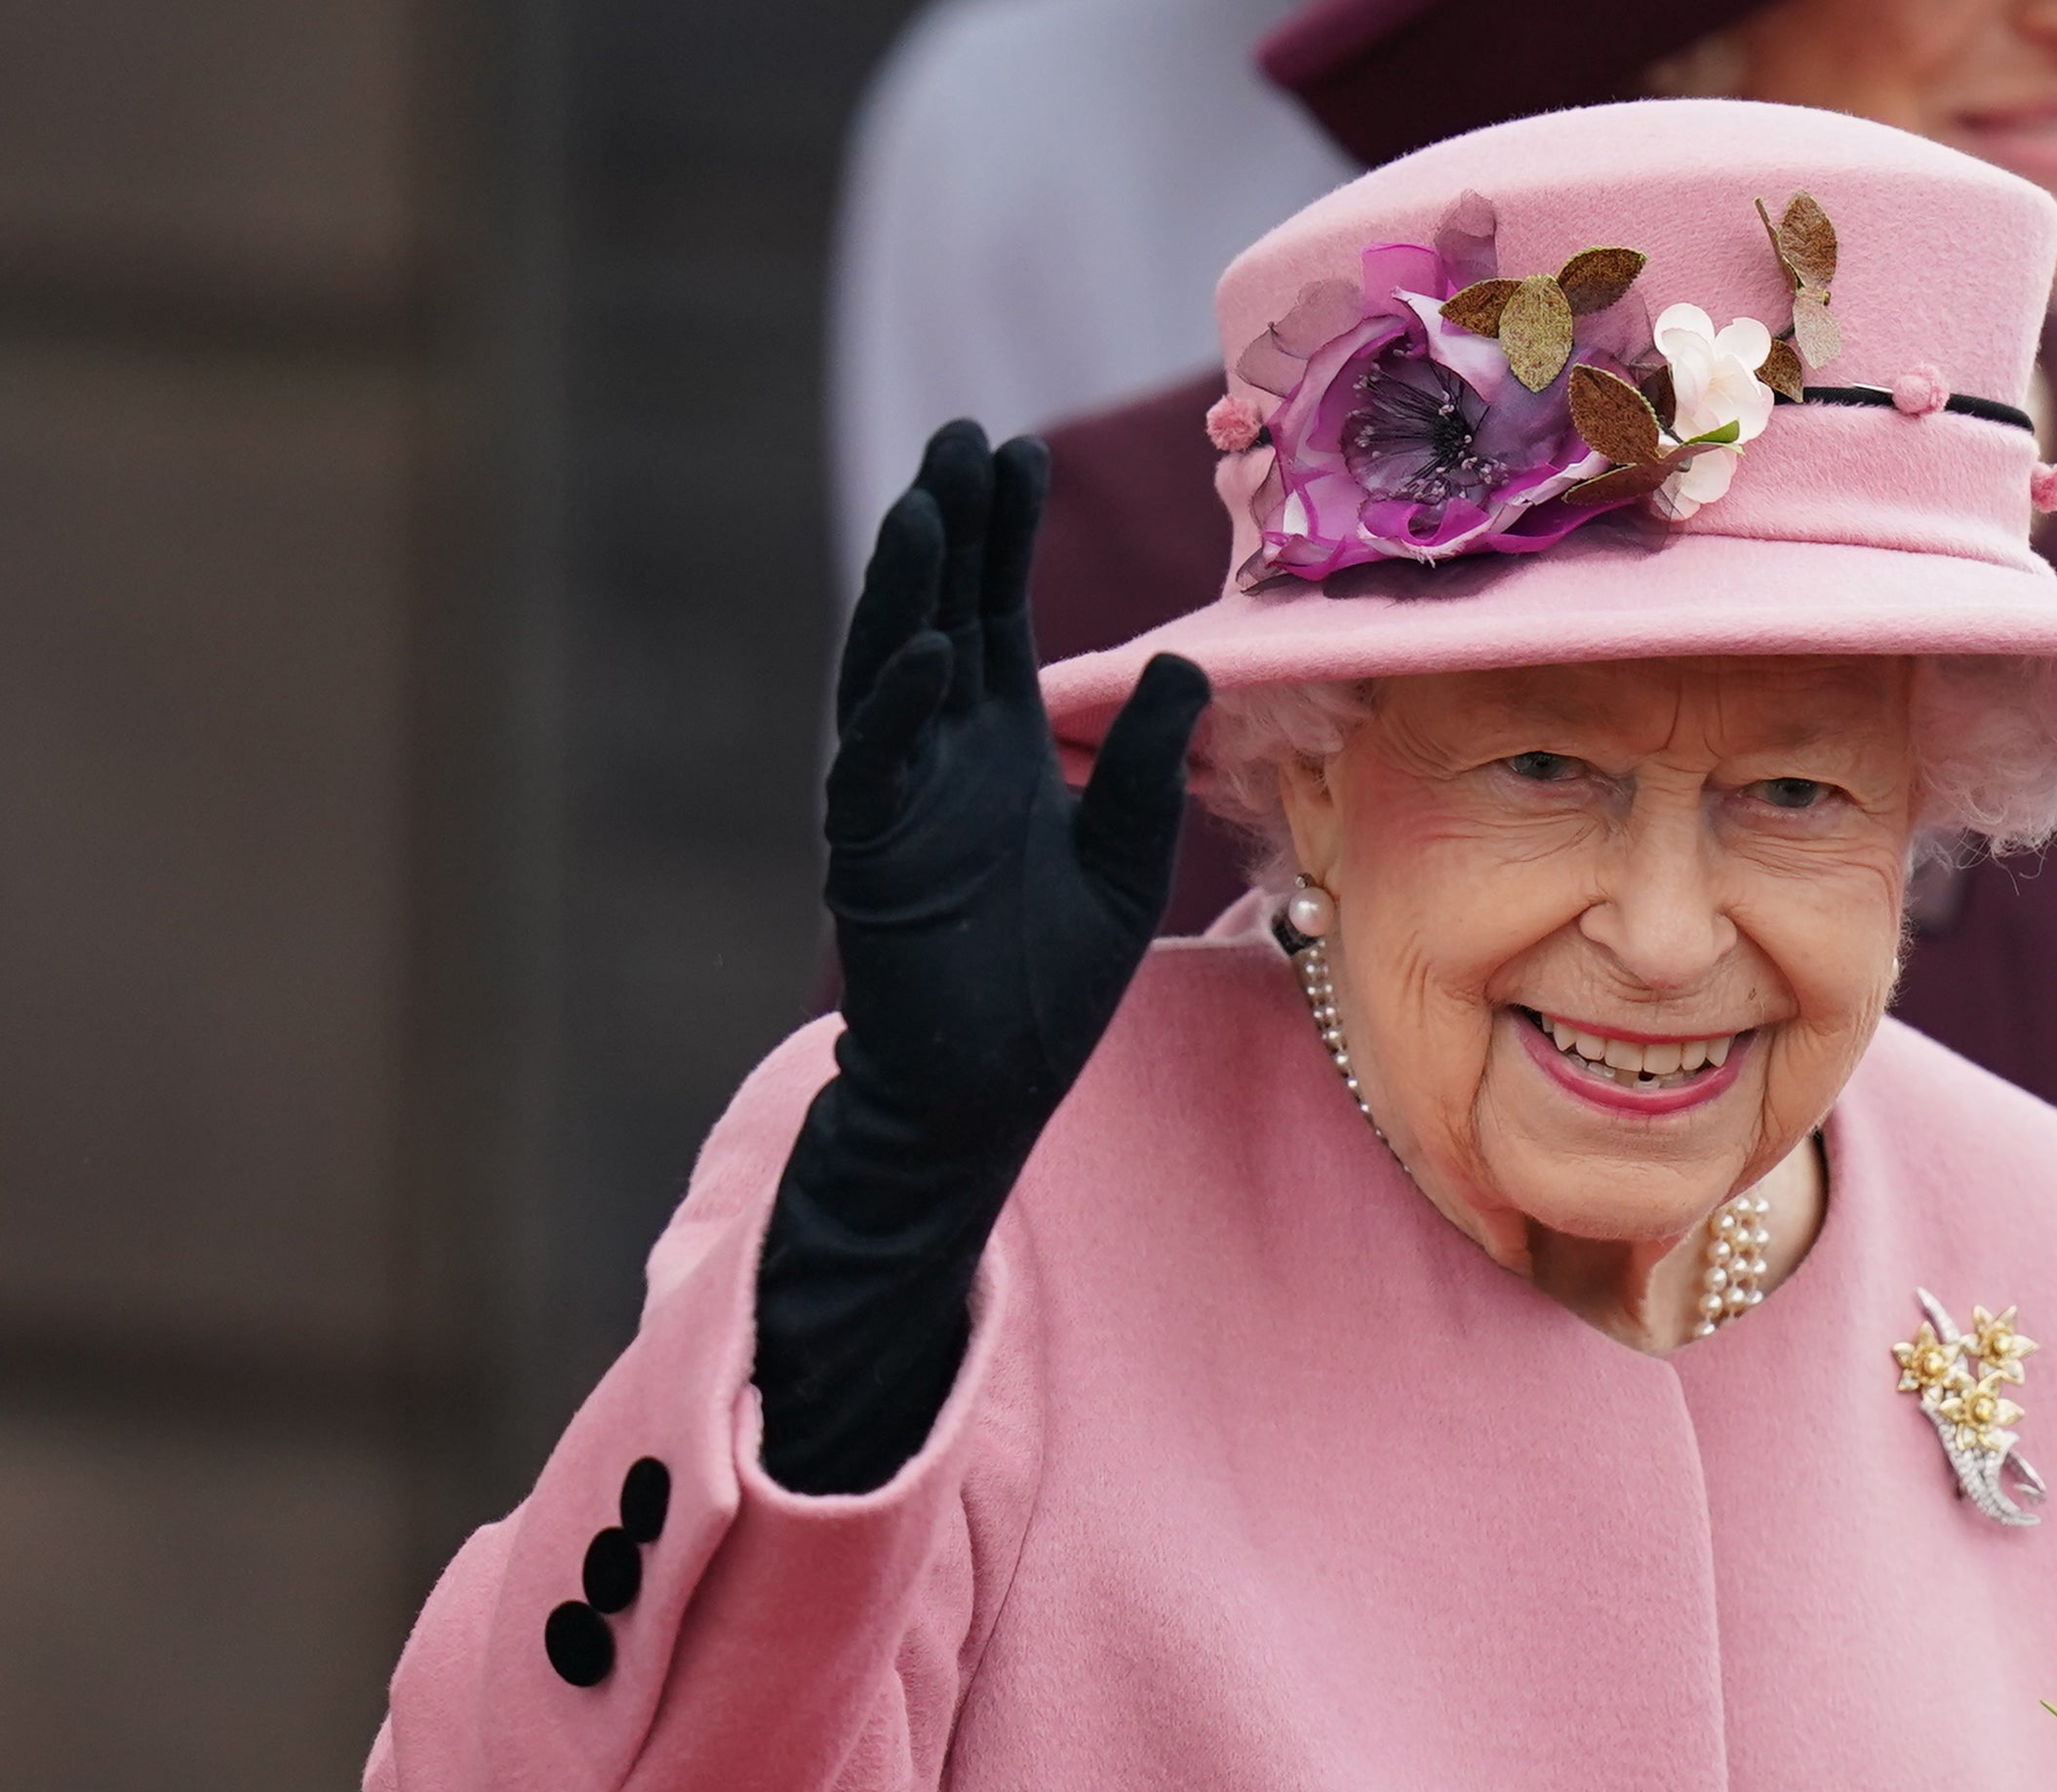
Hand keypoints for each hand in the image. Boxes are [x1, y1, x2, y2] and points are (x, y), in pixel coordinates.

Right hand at [752, 424, 1207, 1497]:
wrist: (987, 1086)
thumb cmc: (1049, 978)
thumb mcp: (1123, 857)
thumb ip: (1143, 763)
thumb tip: (1184, 667)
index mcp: (996, 743)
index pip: (996, 614)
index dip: (1003, 535)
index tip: (1018, 452)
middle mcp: (939, 753)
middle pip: (941, 614)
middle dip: (952, 529)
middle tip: (966, 438)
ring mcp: (897, 797)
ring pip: (892, 669)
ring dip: (910, 590)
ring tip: (929, 505)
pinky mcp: (872, 854)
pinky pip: (876, 766)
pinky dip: (900, 707)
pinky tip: (929, 649)